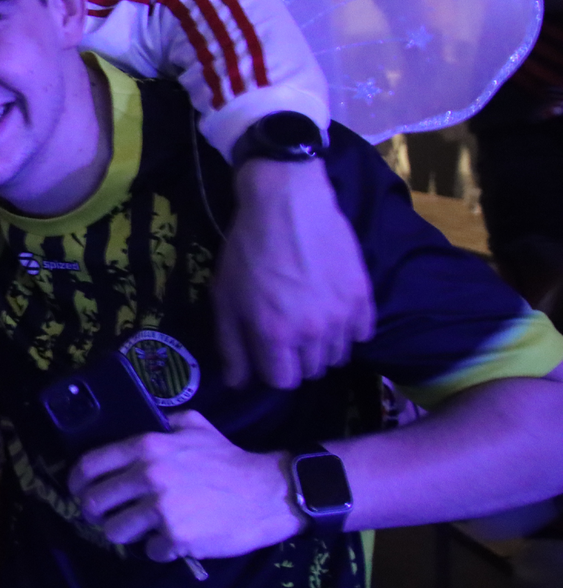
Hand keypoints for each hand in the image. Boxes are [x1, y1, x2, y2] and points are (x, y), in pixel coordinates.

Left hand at [69, 411, 304, 561]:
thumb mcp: (194, 426)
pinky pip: (149, 550)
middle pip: (94, 502)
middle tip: (105, 516)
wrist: (265, 492)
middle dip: (94, 512)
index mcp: (146, 447)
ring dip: (124, 534)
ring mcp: (160, 509)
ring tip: (140, 530)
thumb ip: (164, 423)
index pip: (89, 465)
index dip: (76, 481)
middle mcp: (147, 476)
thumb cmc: (228, 458)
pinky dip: (159, 549)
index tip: (77, 490)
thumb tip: (142, 422)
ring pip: (115, 531)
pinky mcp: (175, 537)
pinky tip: (173, 540)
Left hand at [214, 159, 373, 388]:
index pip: (282, 382)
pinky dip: (348, 331)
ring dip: (322, 348)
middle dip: (295, 361)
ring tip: (309, 323)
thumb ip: (231, 345)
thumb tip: (237, 384)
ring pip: (338, 356)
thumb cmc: (248, 249)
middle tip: (286, 335)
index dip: (271, 371)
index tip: (266, 353)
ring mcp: (343, 315)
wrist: (288, 202)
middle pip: (311, 371)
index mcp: (275, 334)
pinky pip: (362, 334)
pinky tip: (332, 312)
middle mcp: (313, 332)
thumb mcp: (225, 297)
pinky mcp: (364, 296)